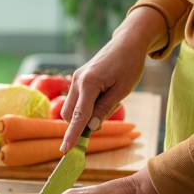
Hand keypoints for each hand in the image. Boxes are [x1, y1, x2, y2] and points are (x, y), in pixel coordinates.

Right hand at [60, 7, 166, 151]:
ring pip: (71, 109)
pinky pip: (75, 100)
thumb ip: (104, 109)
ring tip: (107, 100)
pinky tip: (102, 95)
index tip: (65, 150)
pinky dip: (85, 106)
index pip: (78, 116)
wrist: (127, 43)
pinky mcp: (77, 80)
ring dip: (84, 115)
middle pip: (70, 115)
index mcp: (88, 84)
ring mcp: (75, 80)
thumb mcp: (122, 90)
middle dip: (81, 123)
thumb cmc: (129, 65)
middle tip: (106, 114)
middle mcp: (77, 82)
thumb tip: (90, 128)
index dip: (72, 135)